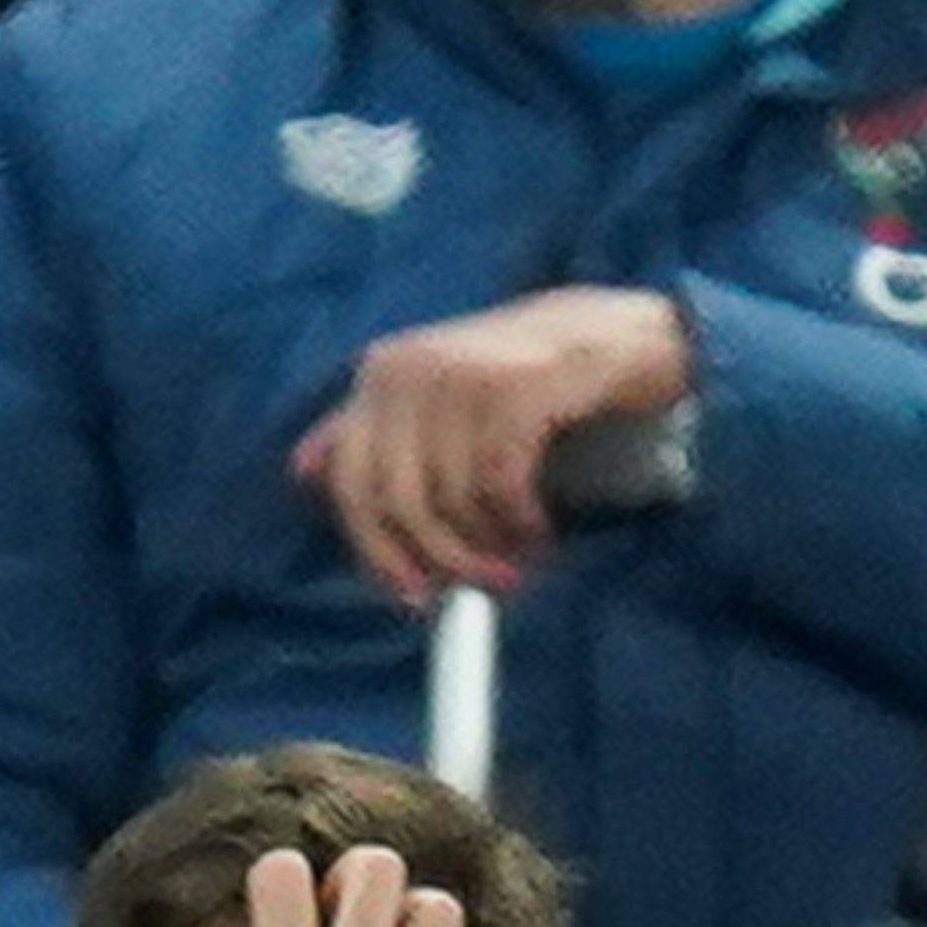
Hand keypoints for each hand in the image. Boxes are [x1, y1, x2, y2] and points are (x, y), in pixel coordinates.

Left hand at [289, 286, 689, 606]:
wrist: (625, 329)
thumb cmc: (527, 377)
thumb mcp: (442, 396)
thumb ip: (377, 430)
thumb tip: (302, 471)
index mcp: (380, 375)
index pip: (348, 482)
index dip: (375, 549)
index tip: (413, 596)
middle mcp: (407, 369)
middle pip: (395, 500)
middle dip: (441, 558)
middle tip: (486, 586)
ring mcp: (459, 373)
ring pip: (452, 498)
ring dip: (490, 546)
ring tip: (523, 555)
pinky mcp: (517, 387)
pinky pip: (501, 483)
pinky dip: (522, 522)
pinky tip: (540, 530)